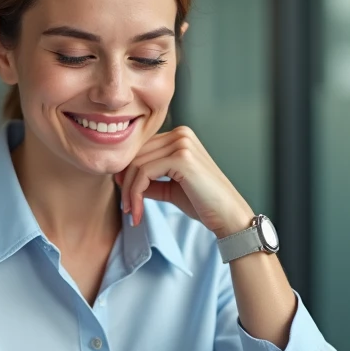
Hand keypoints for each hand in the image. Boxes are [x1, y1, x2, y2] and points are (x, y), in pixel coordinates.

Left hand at [116, 126, 253, 237]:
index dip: (127, 173)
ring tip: (132, 213)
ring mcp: (182, 144)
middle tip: (126, 208)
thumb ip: (149, 180)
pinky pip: (144, 173)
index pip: (141, 149)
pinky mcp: (181, 158)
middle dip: (125, 183)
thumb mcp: (170, 188)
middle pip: (136, 155)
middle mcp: (181, 134)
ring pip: (136, 164)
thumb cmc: (203, 203)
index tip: (126, 198)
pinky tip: (138, 212)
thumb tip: (121, 179)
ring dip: (129, 192)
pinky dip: (136, 194)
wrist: (228, 216)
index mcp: (180, 136)